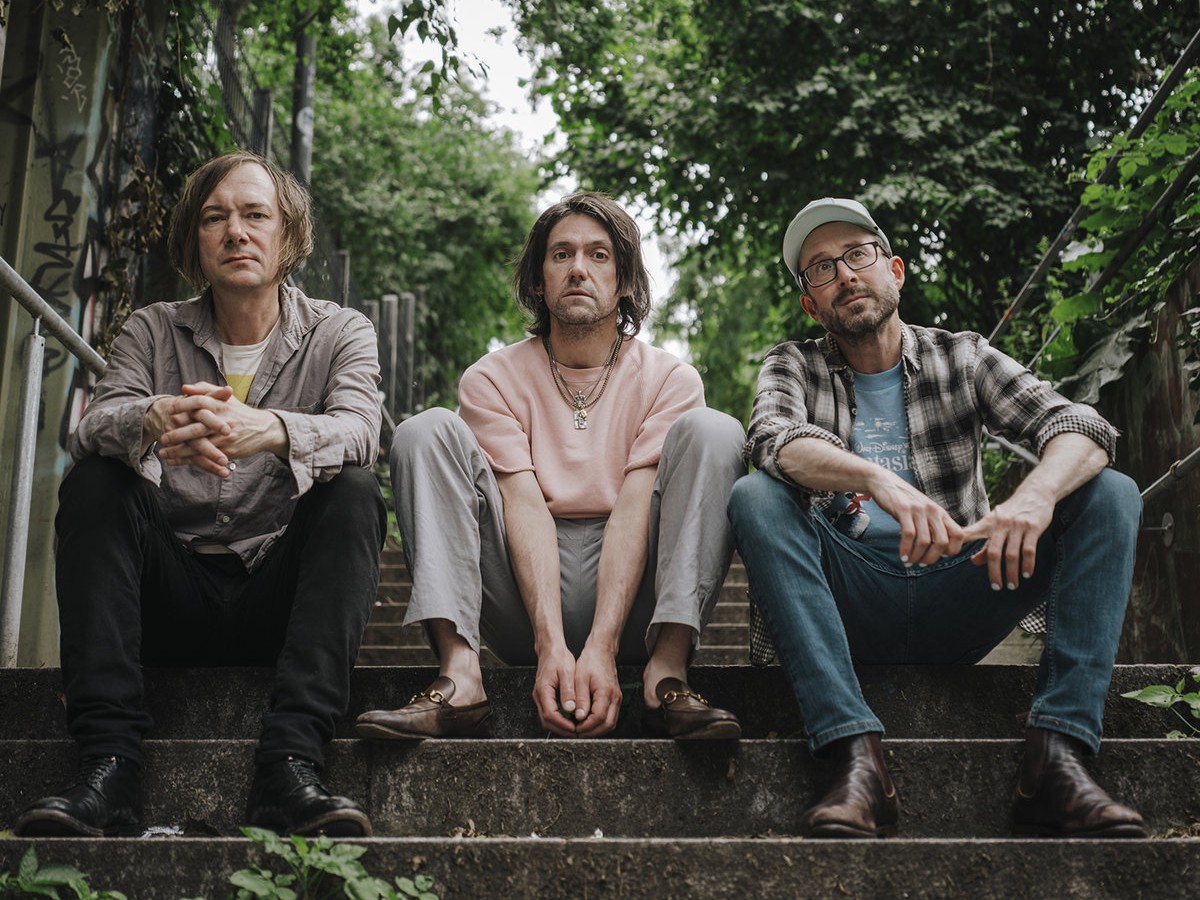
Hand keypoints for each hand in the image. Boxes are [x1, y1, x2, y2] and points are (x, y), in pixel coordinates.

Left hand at [152, 382, 286, 475]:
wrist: (264, 429)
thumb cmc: (241, 413)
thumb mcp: (226, 397)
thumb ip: (205, 389)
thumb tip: (184, 388)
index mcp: (222, 405)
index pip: (200, 402)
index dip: (184, 406)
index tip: (170, 410)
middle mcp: (224, 421)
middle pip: (197, 428)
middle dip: (178, 434)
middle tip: (162, 438)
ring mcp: (226, 438)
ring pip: (199, 446)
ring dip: (179, 451)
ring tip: (163, 453)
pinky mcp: (227, 451)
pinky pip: (205, 457)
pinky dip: (188, 460)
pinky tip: (174, 461)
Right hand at [532, 643, 579, 736]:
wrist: (550, 649)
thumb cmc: (558, 658)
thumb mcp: (566, 672)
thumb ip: (567, 691)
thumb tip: (570, 708)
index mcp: (543, 690)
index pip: (550, 715)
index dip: (563, 724)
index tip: (575, 727)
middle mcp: (539, 696)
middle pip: (547, 721)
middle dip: (562, 729)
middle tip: (577, 732)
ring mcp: (540, 697)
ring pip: (547, 719)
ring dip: (561, 726)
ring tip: (576, 728)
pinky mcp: (544, 697)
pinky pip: (550, 713)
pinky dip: (559, 720)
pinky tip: (571, 719)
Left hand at [571, 642, 620, 736]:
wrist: (602, 652)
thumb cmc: (591, 662)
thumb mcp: (581, 679)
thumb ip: (581, 699)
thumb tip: (579, 717)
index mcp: (606, 692)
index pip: (598, 718)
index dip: (586, 727)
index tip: (575, 728)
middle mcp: (615, 698)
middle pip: (607, 725)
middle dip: (592, 733)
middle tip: (577, 733)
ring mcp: (617, 699)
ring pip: (610, 723)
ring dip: (596, 730)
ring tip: (581, 730)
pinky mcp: (615, 699)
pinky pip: (610, 717)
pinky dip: (599, 724)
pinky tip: (588, 722)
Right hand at [868, 474, 964, 565]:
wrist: (885, 482)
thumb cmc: (904, 501)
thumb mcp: (924, 511)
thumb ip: (932, 526)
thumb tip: (938, 549)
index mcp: (941, 513)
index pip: (959, 534)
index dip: (952, 550)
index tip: (939, 557)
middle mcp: (933, 511)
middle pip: (942, 542)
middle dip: (932, 558)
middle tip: (922, 565)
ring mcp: (919, 510)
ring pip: (924, 541)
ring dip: (917, 556)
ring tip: (909, 562)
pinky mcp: (903, 509)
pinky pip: (908, 535)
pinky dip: (905, 549)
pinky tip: (902, 556)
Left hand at [961, 490, 1052, 590]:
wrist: (1035, 493)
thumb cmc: (1011, 513)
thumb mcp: (994, 524)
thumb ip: (984, 543)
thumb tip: (974, 562)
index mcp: (986, 524)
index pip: (967, 535)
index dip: (955, 545)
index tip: (945, 557)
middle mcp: (1000, 525)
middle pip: (993, 553)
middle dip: (994, 572)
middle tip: (996, 587)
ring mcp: (1016, 526)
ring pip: (1011, 554)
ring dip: (1012, 573)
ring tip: (1012, 586)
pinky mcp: (1032, 528)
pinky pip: (1028, 550)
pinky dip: (1027, 564)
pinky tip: (1026, 575)